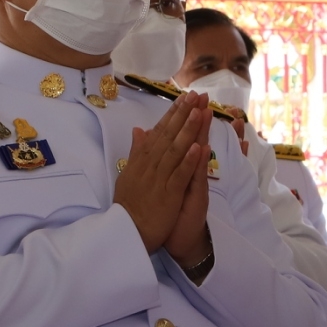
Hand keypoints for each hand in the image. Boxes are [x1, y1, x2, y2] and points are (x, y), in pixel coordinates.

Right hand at [113, 93, 211, 254]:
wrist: (127, 232)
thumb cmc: (129, 205)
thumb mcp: (128, 175)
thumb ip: (136, 152)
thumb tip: (138, 130)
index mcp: (142, 160)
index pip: (160, 132)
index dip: (172, 114)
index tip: (183, 98)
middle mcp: (150, 166)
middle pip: (169, 135)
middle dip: (182, 114)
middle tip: (196, 95)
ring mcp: (159, 179)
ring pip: (175, 151)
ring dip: (188, 131)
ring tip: (199, 112)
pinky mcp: (168, 194)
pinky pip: (180, 175)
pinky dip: (189, 161)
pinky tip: (199, 147)